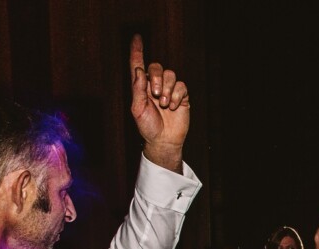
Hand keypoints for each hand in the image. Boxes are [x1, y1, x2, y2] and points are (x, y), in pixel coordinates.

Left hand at [129, 34, 188, 170]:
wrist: (163, 141)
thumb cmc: (147, 127)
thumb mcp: (137, 109)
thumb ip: (137, 89)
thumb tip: (139, 69)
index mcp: (141, 86)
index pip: (138, 64)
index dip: (137, 51)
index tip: (137, 37)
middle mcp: (155, 85)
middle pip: (156, 67)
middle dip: (156, 78)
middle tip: (156, 95)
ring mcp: (169, 90)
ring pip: (170, 75)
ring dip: (167, 89)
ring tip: (165, 104)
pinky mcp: (181, 96)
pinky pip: (181, 86)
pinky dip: (177, 96)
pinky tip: (173, 106)